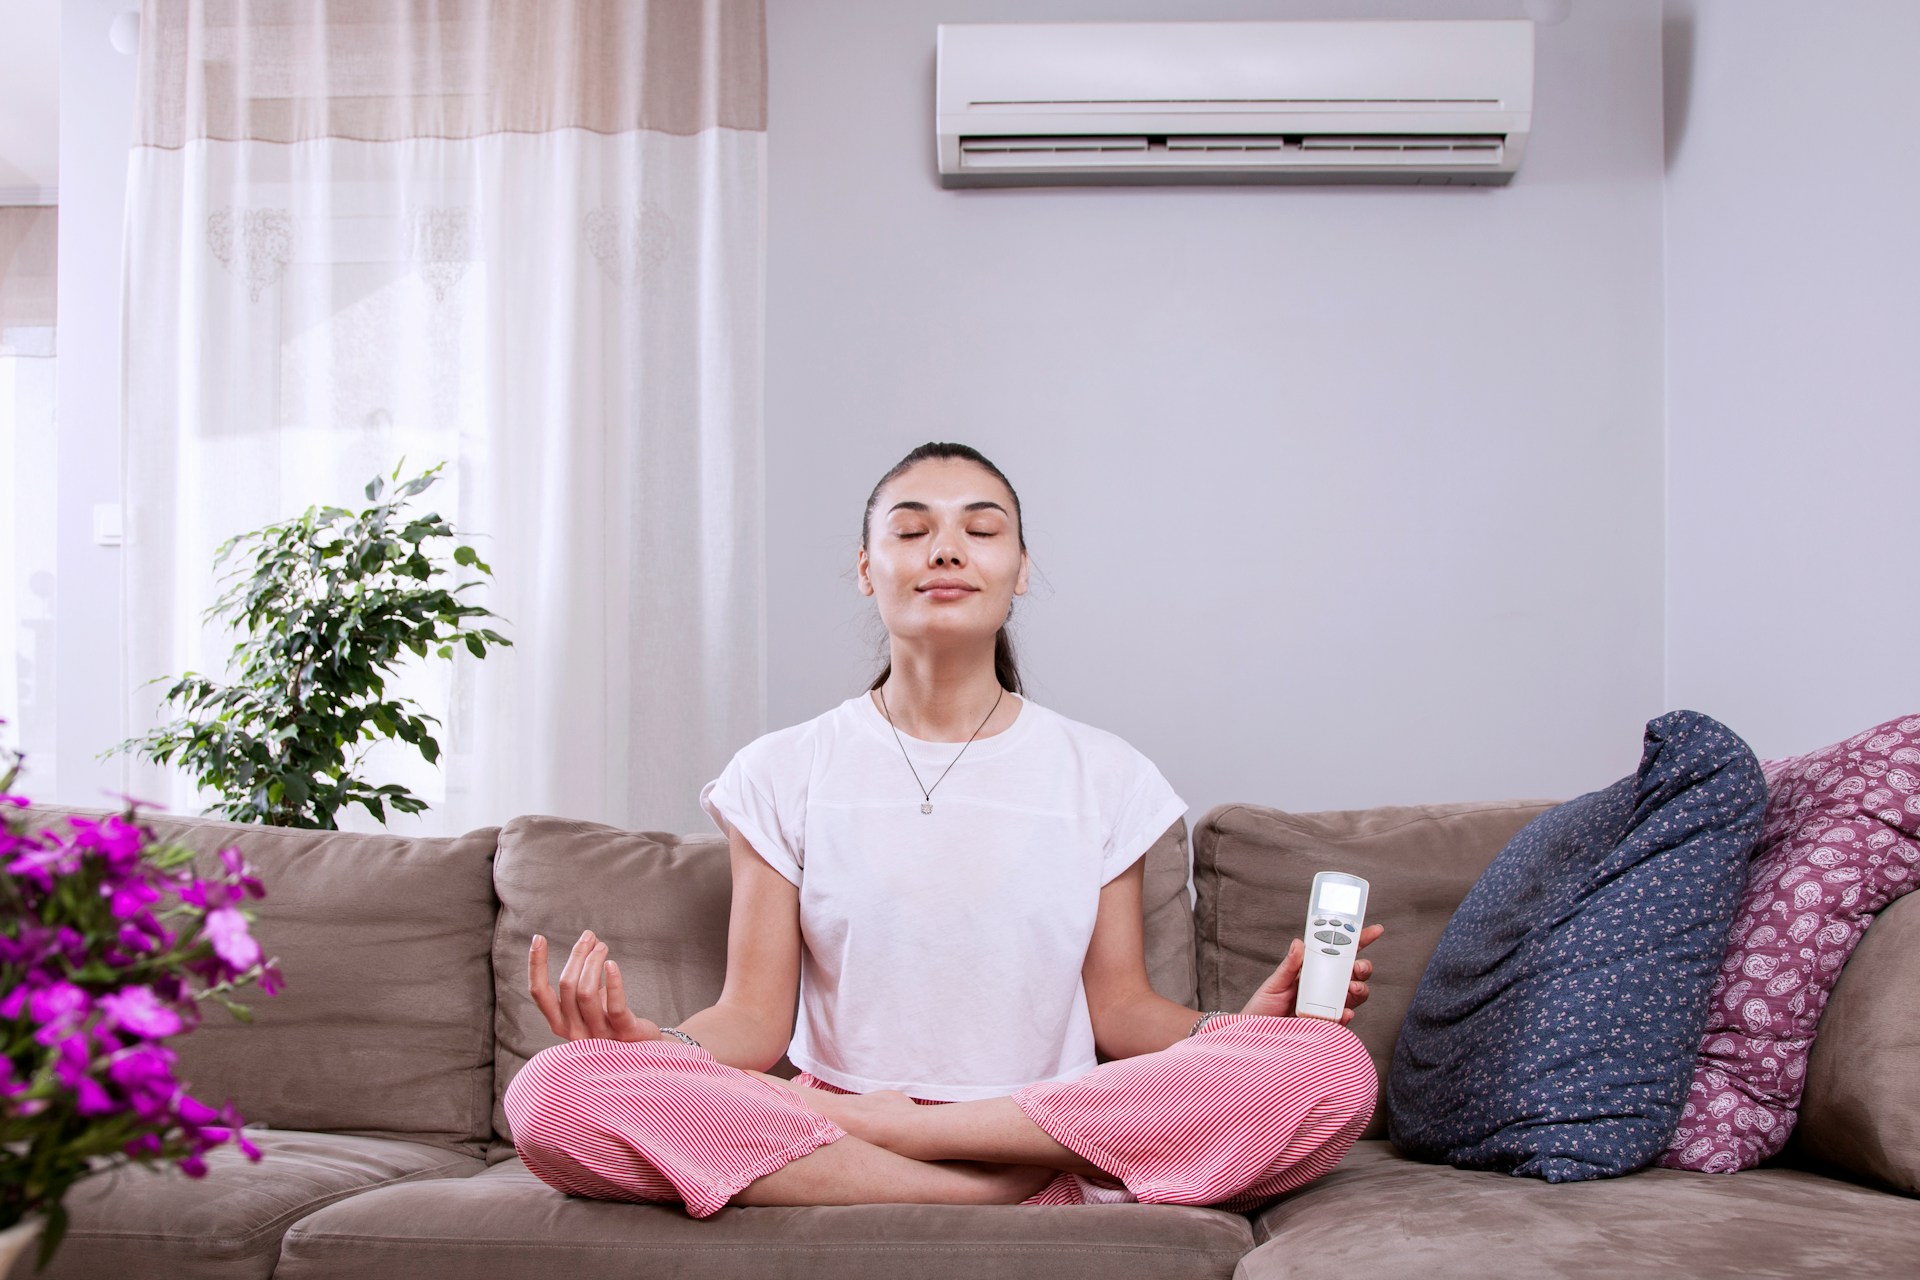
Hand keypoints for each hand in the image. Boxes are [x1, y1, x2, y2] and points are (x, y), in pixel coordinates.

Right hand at [528, 930, 661, 1042]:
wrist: (643, 1048)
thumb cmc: (611, 1020)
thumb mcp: (590, 1002)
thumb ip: (582, 979)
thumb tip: (587, 941)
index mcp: (560, 1024)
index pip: (539, 993)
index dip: (536, 965)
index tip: (538, 938)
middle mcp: (575, 1032)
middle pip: (567, 986)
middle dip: (576, 955)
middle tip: (589, 936)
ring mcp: (599, 1036)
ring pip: (586, 993)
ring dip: (593, 962)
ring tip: (602, 946)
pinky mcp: (624, 1033)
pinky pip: (615, 1007)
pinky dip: (613, 982)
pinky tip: (612, 964)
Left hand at [1239, 924, 1384, 1023]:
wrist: (1257, 1035)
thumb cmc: (1264, 1007)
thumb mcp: (1275, 983)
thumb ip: (1289, 965)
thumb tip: (1299, 943)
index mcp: (1313, 971)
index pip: (1338, 952)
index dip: (1358, 940)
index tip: (1373, 931)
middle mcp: (1325, 987)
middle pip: (1353, 974)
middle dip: (1362, 967)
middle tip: (1358, 966)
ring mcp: (1328, 1006)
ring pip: (1355, 995)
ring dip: (1359, 989)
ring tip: (1352, 988)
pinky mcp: (1327, 1025)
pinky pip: (1343, 1020)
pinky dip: (1346, 1015)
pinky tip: (1344, 1013)